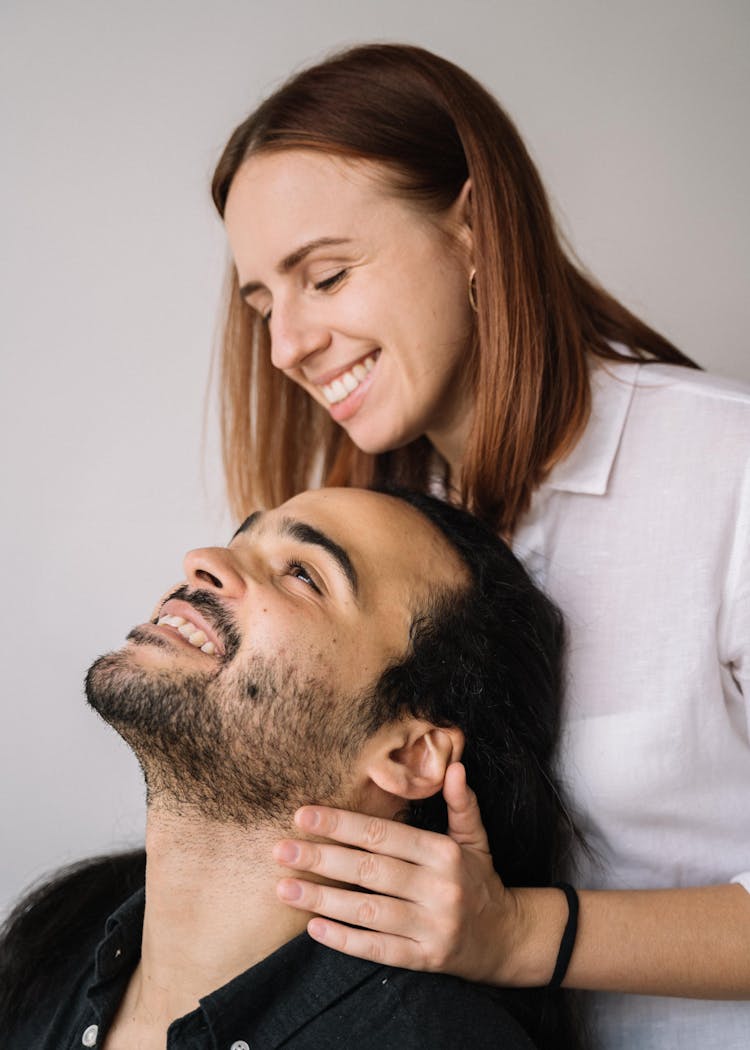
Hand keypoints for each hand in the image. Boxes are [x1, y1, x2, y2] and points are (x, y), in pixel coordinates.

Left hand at [274, 762, 521, 982]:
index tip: (303, 816)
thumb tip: (454, 765)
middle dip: (321, 859)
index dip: (342, 825)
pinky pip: (378, 949)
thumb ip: (461, 803)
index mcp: (444, 853)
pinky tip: (313, 927)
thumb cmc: (479, 880)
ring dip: (322, 899)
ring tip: (284, 888)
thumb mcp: (474, 838)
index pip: (384, 835)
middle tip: (280, 850)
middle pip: (369, 871)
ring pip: (368, 911)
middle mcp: (438, 889)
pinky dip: (344, 940)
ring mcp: (431, 927)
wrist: (507, 939)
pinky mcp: (425, 960)